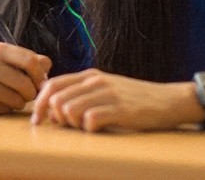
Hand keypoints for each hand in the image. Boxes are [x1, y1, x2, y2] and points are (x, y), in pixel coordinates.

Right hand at [0, 42, 51, 112]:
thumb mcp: (7, 58)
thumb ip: (31, 60)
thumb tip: (47, 68)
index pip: (30, 61)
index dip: (40, 75)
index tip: (41, 82)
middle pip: (25, 85)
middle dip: (32, 93)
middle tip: (28, 93)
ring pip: (17, 101)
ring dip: (20, 102)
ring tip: (12, 95)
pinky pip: (5, 110)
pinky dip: (7, 108)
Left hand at [31, 68, 195, 131]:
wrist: (167, 100)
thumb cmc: (133, 99)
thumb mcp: (104, 89)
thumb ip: (80, 94)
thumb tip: (52, 109)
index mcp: (88, 76)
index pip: (51, 85)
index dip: (39, 104)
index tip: (38, 121)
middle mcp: (95, 82)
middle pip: (57, 100)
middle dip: (57, 118)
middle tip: (70, 126)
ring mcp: (108, 94)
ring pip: (70, 110)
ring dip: (73, 125)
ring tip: (86, 126)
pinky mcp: (120, 109)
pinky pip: (90, 120)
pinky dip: (89, 129)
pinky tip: (99, 128)